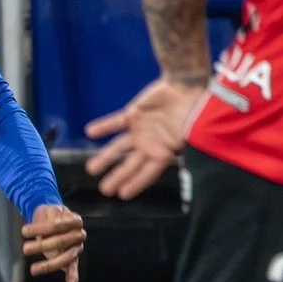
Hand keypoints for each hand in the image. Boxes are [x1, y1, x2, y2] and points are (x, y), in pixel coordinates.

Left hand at [21, 202, 84, 281]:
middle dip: (42, 246)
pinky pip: (73, 276)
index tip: (23, 231)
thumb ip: (46, 219)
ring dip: (48, 265)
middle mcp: (79, 236)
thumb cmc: (49, 214)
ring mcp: (76, 250)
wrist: (52, 216)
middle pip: (62, 242)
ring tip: (32, 269)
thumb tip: (35, 230)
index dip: (41, 228)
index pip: (58, 226)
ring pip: (65, 260)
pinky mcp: (72, 262)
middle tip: (25, 248)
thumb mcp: (47, 211)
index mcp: (75, 221)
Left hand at [84, 76, 203, 199]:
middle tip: (105, 190)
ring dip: (105, 157)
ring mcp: (140, 130)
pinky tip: (90, 131)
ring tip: (91, 169)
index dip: (136, 183)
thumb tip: (173, 158)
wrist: (185, 87)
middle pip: (130, 164)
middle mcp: (150, 145)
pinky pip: (115, 123)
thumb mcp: (189, 137)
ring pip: (119, 147)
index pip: (147, 173)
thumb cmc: (192, 113)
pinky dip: (103, 126)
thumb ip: (179, 148)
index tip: (122, 195)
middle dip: (118, 176)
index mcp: (164, 153)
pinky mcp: (133, 115)